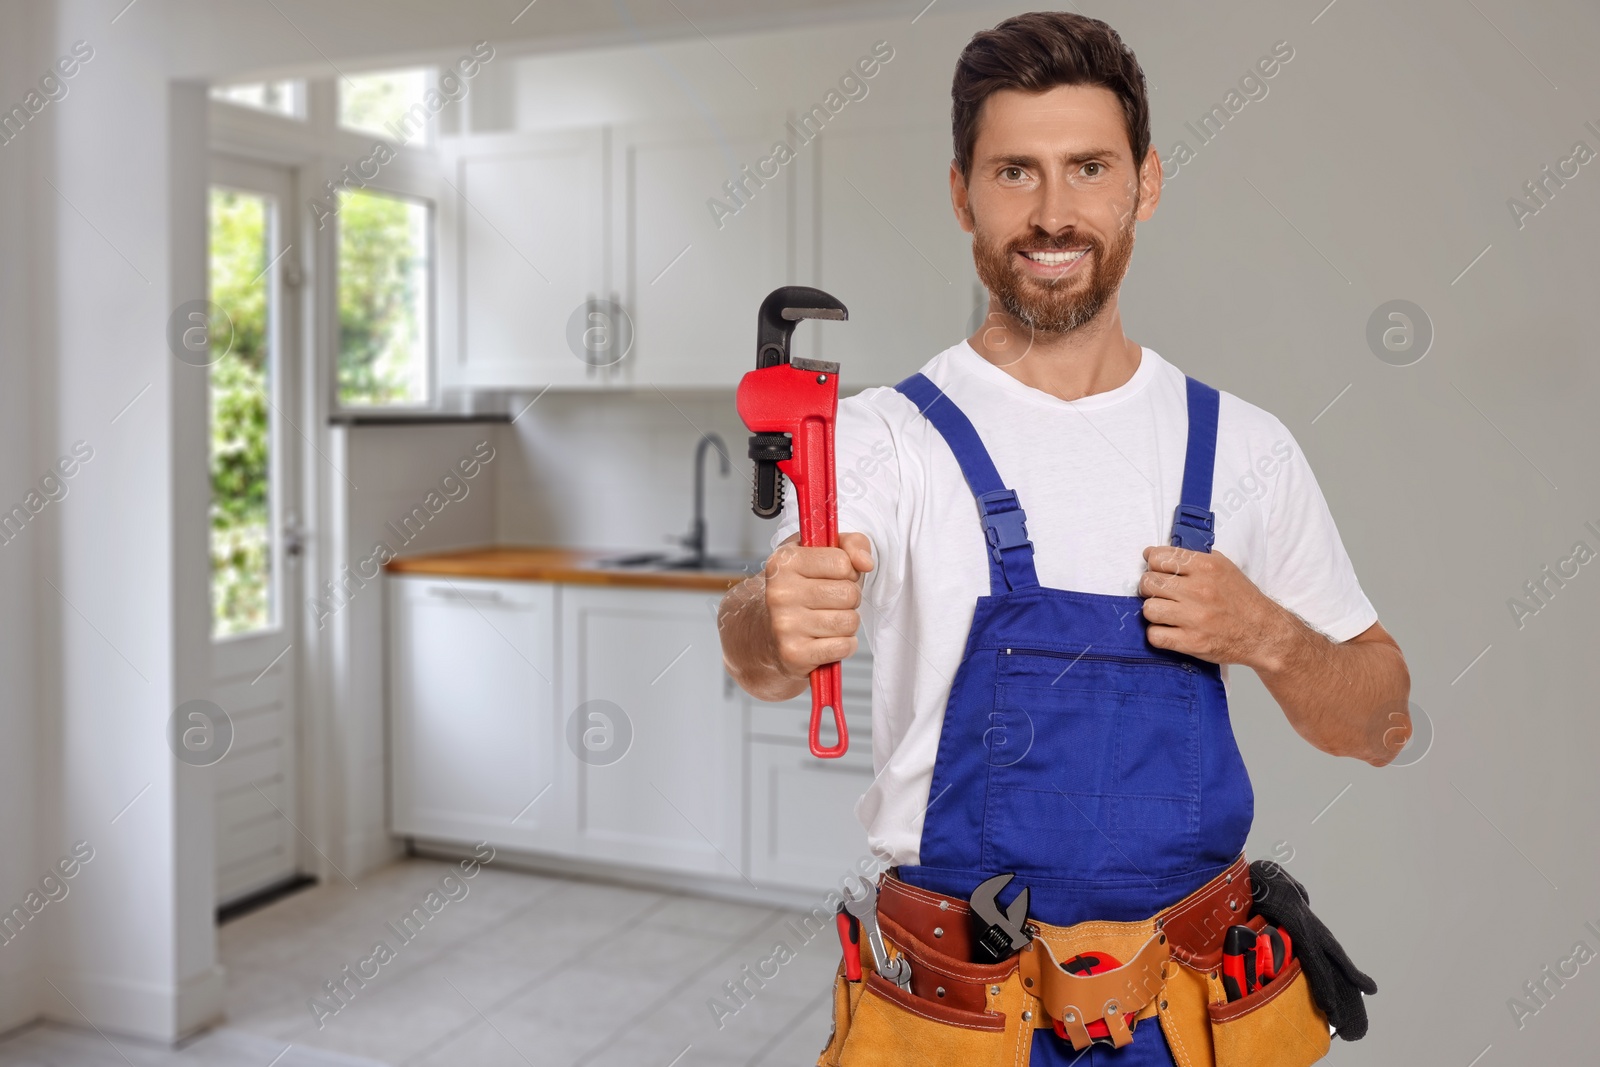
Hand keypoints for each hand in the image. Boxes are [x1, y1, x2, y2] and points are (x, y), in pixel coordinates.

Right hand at [763, 532, 873, 681]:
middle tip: (830, 602)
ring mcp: (785, 625)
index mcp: (784, 562)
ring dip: (846, 623)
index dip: (847, 570)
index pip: (842, 562)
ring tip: (827, 620)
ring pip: (849, 621)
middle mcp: (780, 593)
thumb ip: (851, 543)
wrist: (764, 631)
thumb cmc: (799, 588)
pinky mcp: (794, 654)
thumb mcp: (818, 554)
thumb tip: (866, 563)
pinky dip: (843, 645)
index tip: (832, 577)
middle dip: (849, 599)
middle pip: (849, 593)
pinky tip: (825, 639)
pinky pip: (843, 646)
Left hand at [1138, 545, 1288, 669]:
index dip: (1152, 564)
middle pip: (1148, 583)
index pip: (1158, 557)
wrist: (1263, 632)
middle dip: (1149, 588)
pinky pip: (1155, 635)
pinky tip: (1168, 630)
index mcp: (1206, 567)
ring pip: (1148, 609)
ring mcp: (1194, 618)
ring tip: (1166, 612)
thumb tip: (1157, 554)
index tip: (1155, 569)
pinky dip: (1157, 634)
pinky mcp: (1192, 642)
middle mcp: (1199, 590)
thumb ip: (1193, 559)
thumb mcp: (1224, 567)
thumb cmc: (1242, 600)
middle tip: (1159, 593)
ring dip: (1154, 611)